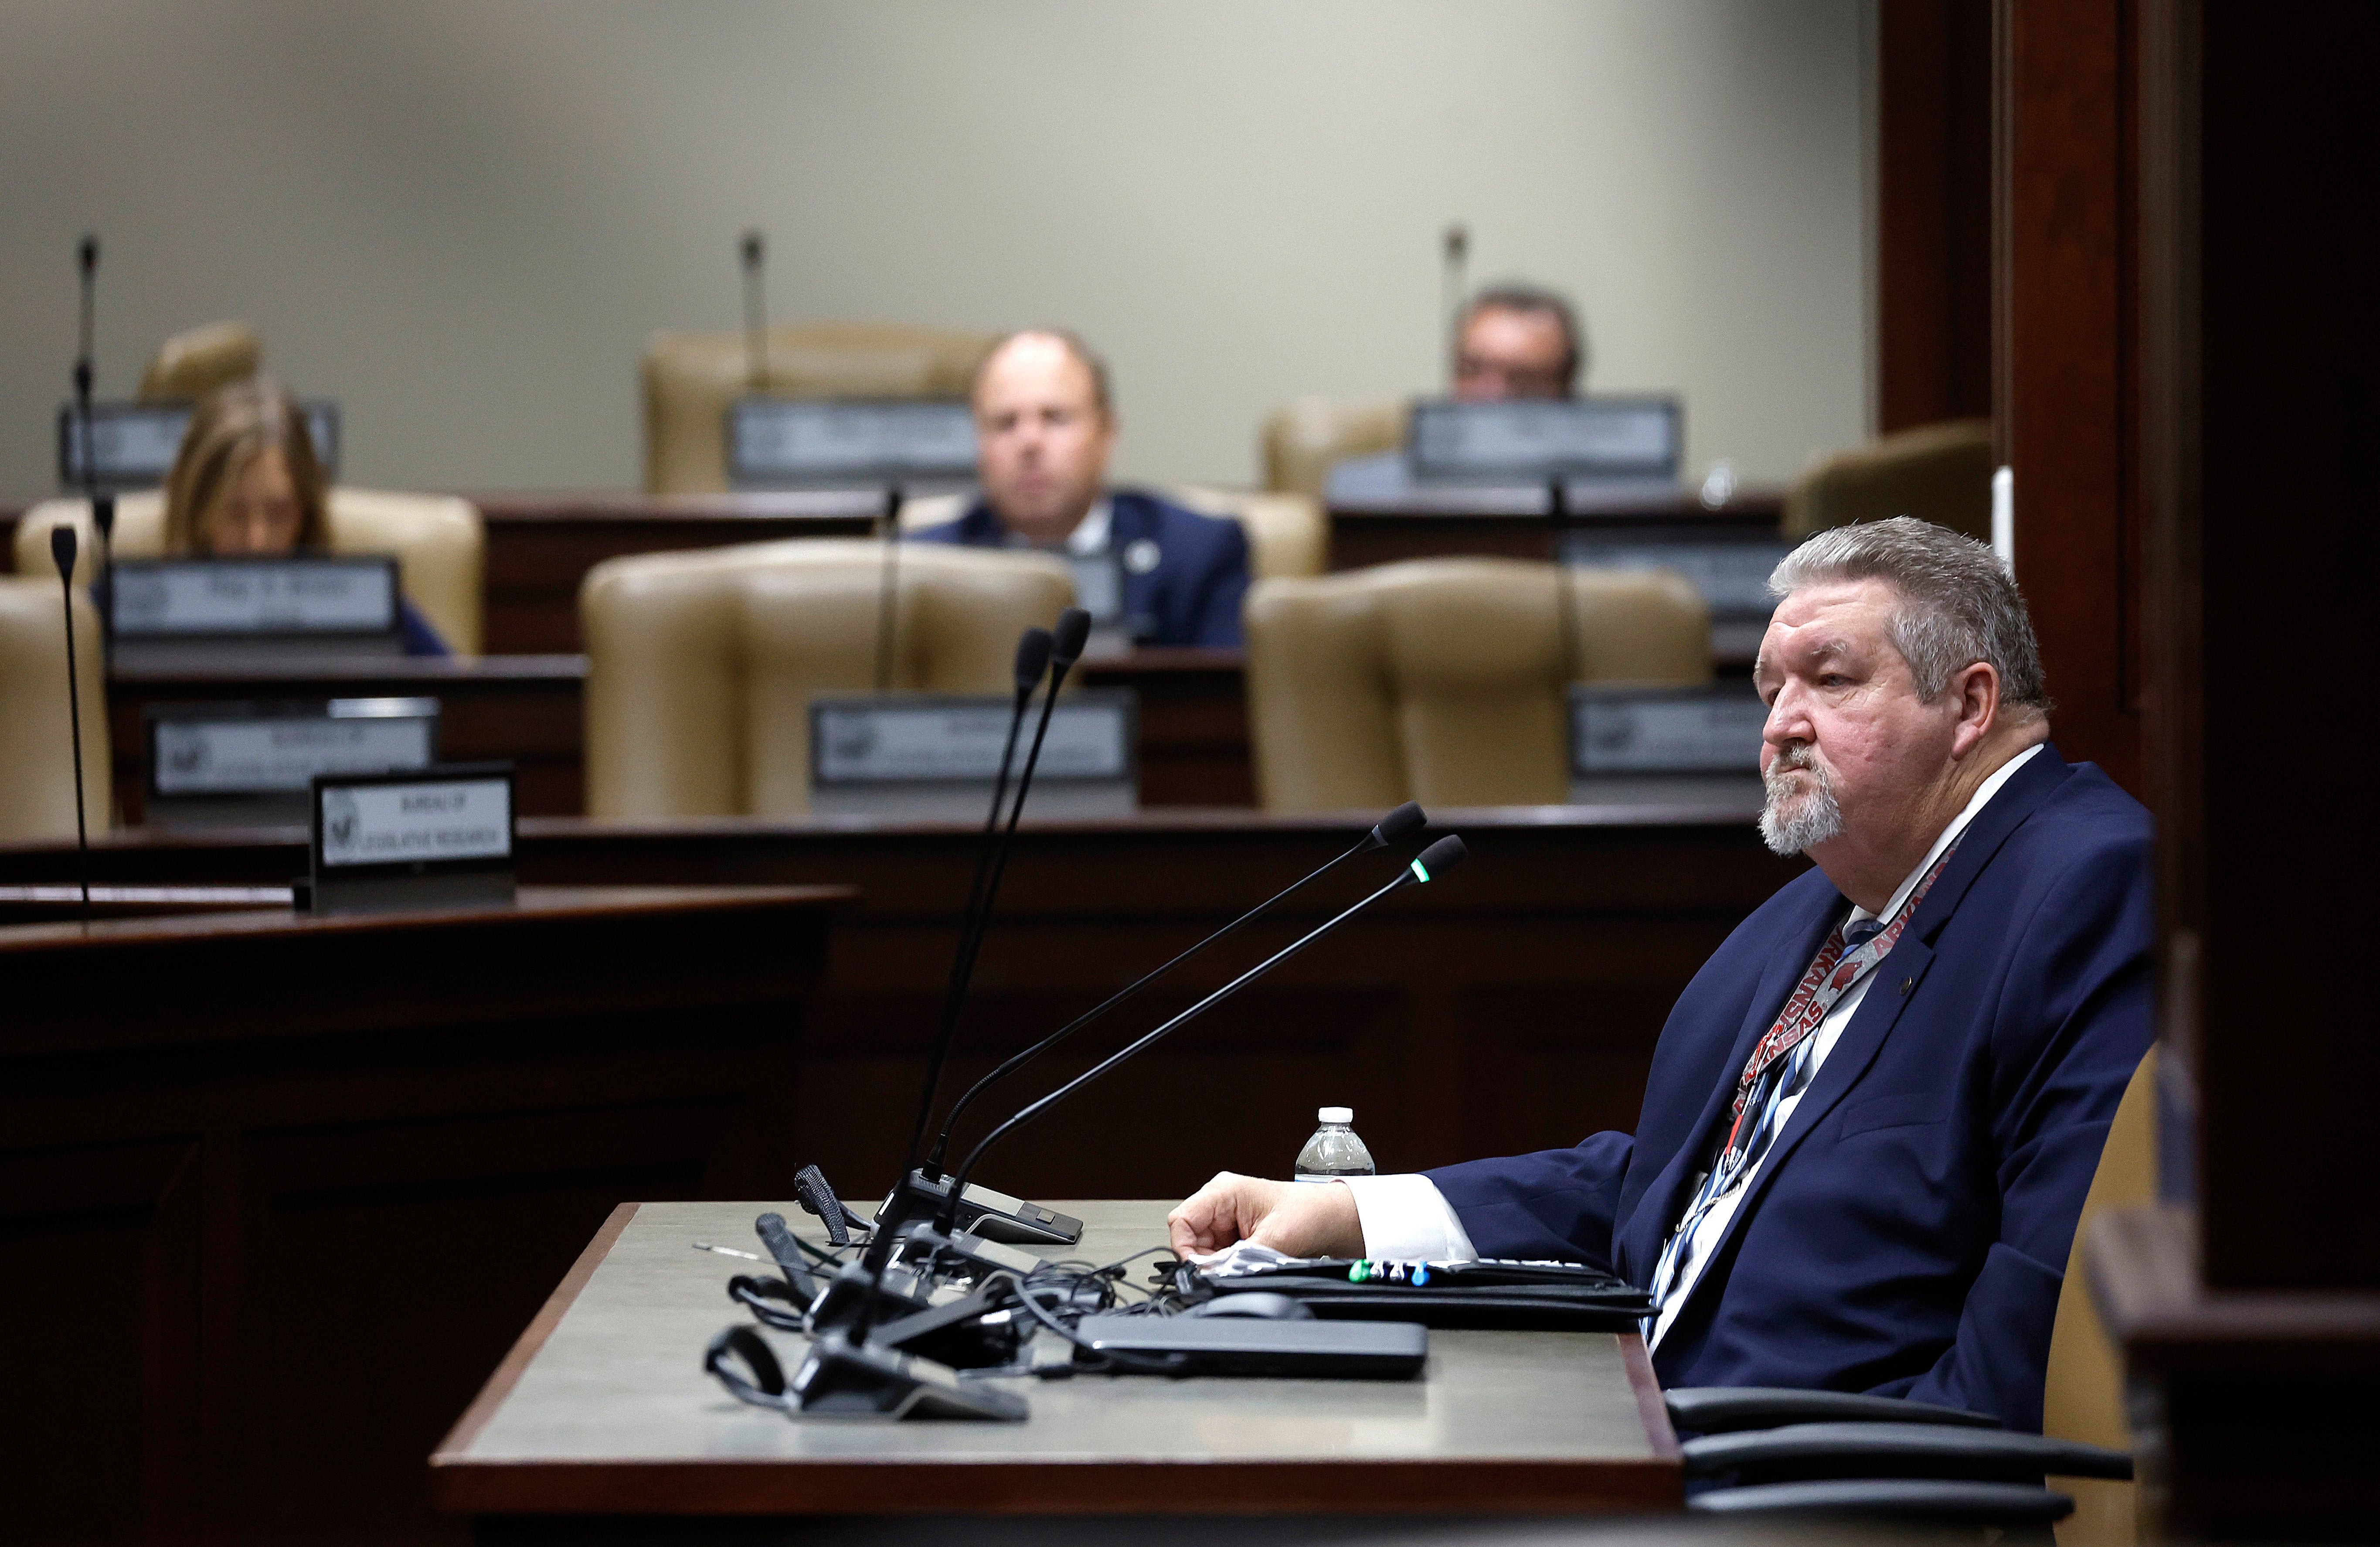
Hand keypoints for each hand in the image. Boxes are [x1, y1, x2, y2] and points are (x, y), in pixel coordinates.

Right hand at [1166, 1172, 1364, 1258]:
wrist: (1330, 1219)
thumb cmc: (1308, 1214)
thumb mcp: (1274, 1238)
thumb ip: (1239, 1258)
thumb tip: (1213, 1275)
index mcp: (1224, 1191)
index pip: (1182, 1220)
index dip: (1184, 1248)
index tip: (1198, 1269)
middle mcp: (1219, 1201)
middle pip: (1189, 1237)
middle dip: (1204, 1259)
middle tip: (1227, 1270)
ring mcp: (1225, 1217)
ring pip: (1202, 1249)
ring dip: (1218, 1262)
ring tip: (1243, 1262)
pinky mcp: (1233, 1232)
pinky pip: (1217, 1253)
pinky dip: (1227, 1263)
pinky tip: (1245, 1262)